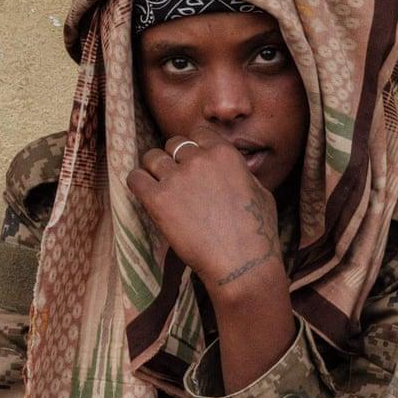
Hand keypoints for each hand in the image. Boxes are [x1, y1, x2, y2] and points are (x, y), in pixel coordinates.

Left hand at [124, 122, 286, 298]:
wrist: (242, 265)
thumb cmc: (258, 234)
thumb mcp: (261, 193)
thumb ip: (242, 173)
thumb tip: (235, 168)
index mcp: (225, 154)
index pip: (198, 132)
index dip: (195, 145)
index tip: (194, 160)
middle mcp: (198, 160)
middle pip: (173, 143)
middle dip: (175, 157)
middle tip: (179, 178)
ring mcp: (176, 179)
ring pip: (151, 157)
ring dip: (155, 169)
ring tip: (162, 187)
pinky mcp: (157, 200)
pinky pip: (135, 179)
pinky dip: (139, 184)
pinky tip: (148, 195)